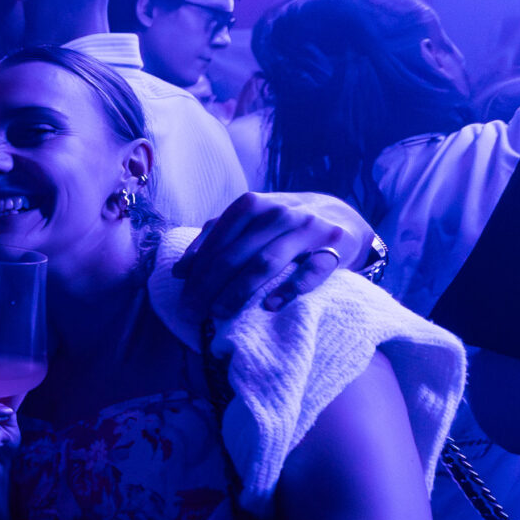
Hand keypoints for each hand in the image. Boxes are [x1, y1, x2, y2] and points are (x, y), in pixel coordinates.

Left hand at [173, 191, 372, 317]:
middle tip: (192, 313)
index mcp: (251, 205)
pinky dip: (290, 288)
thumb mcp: (247, 224)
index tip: (182, 301)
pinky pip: (312, 270)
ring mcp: (307, 229)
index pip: (217, 242)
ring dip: (240, 290)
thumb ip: (213, 240)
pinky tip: (270, 306)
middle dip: (209, 286)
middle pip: (236, 254)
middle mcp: (279, 213)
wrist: (341, 216)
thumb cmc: (281, 225)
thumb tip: (179, 271)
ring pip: (267, 262)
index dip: (197, 273)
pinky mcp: (335, 246)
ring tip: (219, 313)